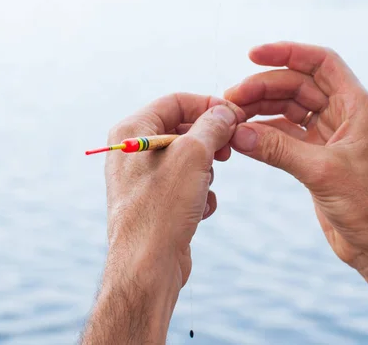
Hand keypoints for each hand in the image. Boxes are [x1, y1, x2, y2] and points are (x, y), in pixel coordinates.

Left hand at [105, 93, 244, 286]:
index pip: (176, 102)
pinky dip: (200, 194)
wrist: (148, 266)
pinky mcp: (156, 201)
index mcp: (131, 131)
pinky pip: (187, 184)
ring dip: (206, 171)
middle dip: (210, 140)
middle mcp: (133, 151)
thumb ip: (212, 125)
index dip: (209, 105)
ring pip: (189, 158)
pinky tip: (200, 210)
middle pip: (183, 129)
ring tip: (204, 188)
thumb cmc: (162, 207)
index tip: (236, 116)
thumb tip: (225, 113)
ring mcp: (144, 178)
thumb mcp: (193, 155)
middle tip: (229, 150)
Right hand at [225, 42, 367, 270]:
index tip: (252, 54)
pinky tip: (244, 137)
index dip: (287, 52)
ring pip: (290, 110)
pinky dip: (265, 134)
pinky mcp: (318, 159)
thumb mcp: (322, 172)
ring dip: (261, 110)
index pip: (321, 63)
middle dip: (264, 87)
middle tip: (231, 99)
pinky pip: (286, 136)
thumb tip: (238, 132)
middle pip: (298, 86)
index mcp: (358, 107)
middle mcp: (345, 116)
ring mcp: (330, 137)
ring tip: (232, 117)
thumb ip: (278, 149)